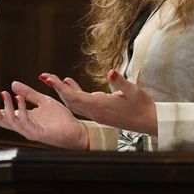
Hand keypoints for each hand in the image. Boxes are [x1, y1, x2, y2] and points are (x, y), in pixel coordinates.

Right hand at [0, 80, 88, 149]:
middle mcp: (24, 126)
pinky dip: (20, 110)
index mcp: (24, 119)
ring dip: (6, 107)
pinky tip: (19, 99)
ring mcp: (29, 131)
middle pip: (1, 120)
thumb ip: (29, 93)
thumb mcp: (43, 101)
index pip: (3, 114)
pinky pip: (25, 122)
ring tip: (5, 93)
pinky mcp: (37, 133)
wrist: (75, 130)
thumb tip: (13, 84)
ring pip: (11, 121)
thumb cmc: (61, 119)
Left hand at [40, 70, 157, 135]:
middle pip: (70, 100)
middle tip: (44, 76)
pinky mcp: (100, 113)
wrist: (149, 122)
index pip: (75, 97)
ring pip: (74, 103)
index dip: (60, 88)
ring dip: (63, 92)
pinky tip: (72, 85)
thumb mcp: (133, 91)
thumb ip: (120, 82)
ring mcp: (97, 114)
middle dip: (56, 88)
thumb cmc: (142, 106)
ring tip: (54, 80)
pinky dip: (73, 95)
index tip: (49, 79)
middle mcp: (95, 112)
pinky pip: (82, 104)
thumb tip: (111, 72)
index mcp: (100, 106)